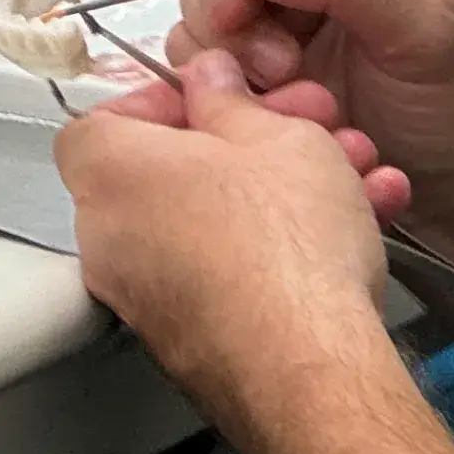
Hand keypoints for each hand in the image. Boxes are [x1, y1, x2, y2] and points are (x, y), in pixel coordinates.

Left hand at [58, 48, 394, 409]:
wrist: (310, 371)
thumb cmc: (282, 252)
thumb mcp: (274, 135)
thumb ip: (232, 99)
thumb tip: (209, 82)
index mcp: (110, 174)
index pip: (103, 118)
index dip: (165, 100)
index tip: (219, 95)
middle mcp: (111, 241)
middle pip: (169, 173)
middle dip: (246, 147)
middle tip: (302, 132)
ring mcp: (147, 299)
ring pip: (213, 226)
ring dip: (281, 197)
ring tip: (350, 180)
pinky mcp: (190, 343)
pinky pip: (231, 277)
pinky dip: (281, 254)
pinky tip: (351, 239)